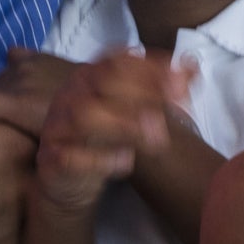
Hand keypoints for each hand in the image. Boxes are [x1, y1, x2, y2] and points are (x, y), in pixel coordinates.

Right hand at [0, 48, 80, 137]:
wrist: (110, 102)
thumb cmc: (79, 133)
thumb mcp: (47, 146)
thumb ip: (19, 143)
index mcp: (18, 102)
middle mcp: (19, 79)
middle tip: (5, 124)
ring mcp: (29, 65)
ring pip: (0, 78)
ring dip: (2, 92)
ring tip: (16, 107)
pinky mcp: (40, 56)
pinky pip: (15, 57)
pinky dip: (13, 66)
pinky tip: (19, 76)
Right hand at [35, 53, 190, 211]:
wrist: (63, 182)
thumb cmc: (100, 140)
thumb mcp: (128, 113)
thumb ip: (156, 92)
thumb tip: (193, 67)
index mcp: (88, 77)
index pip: (118, 60)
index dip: (152, 67)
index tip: (185, 78)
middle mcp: (71, 95)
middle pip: (103, 82)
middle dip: (143, 89)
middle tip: (178, 104)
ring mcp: (57, 126)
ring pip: (84, 115)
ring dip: (124, 123)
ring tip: (157, 135)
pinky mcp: (50, 160)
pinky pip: (69, 156)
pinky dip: (99, 159)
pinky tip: (126, 163)